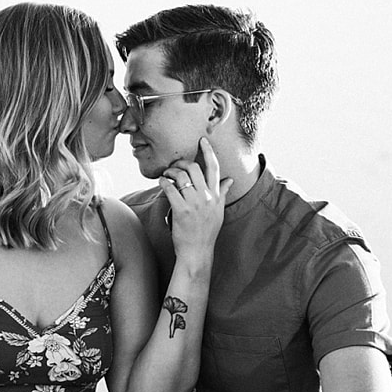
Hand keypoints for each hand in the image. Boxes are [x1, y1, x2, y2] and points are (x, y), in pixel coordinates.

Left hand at [159, 137, 231, 266]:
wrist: (197, 251)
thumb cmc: (206, 231)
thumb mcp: (218, 211)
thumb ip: (221, 193)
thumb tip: (229, 180)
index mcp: (216, 195)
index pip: (215, 168)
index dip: (208, 151)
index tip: (202, 140)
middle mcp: (207, 197)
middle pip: (195, 168)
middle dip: (181, 162)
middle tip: (174, 164)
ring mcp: (195, 203)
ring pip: (181, 175)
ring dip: (170, 171)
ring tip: (166, 174)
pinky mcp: (181, 209)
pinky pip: (170, 188)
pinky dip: (164, 181)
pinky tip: (161, 182)